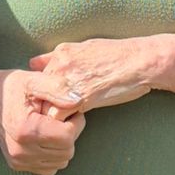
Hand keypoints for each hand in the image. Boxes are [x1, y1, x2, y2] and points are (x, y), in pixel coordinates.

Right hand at [0, 71, 84, 174]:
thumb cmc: (11, 87)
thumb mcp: (33, 79)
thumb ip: (57, 88)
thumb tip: (78, 101)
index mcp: (25, 130)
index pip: (68, 137)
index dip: (76, 121)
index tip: (71, 109)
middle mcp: (20, 150)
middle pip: (67, 151)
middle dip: (72, 132)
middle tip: (64, 116)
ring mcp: (18, 161)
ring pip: (61, 161)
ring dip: (63, 145)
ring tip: (54, 125)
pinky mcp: (17, 165)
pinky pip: (50, 168)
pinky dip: (53, 155)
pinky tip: (46, 138)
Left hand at [29, 37, 163, 111]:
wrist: (142, 62)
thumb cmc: (119, 57)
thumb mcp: (85, 49)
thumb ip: (56, 57)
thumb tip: (33, 63)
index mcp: (60, 53)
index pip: (36, 81)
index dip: (44, 97)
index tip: (53, 104)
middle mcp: (59, 65)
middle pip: (36, 96)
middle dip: (43, 109)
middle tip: (57, 118)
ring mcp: (67, 82)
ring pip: (43, 109)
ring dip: (52, 119)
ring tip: (66, 123)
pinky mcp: (79, 98)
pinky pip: (57, 118)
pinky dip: (64, 125)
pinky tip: (77, 124)